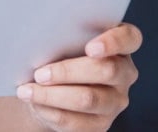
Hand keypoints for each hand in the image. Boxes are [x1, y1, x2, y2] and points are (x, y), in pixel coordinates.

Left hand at [16, 23, 141, 130]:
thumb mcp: (64, 40)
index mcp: (121, 44)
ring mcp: (116, 101)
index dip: (113, 42)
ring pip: (88, 99)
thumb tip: (40, 38)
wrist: (51, 87)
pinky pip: (76, 121)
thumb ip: (64, 35)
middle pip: (107, 70)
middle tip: (40, 73)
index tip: (91, 48)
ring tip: (27, 90)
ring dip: (52, 95)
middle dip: (69, 72)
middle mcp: (125, 73)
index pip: (129, 38)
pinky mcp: (100, 124)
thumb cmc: (59, 53)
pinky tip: (35, 104)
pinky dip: (50, 111)